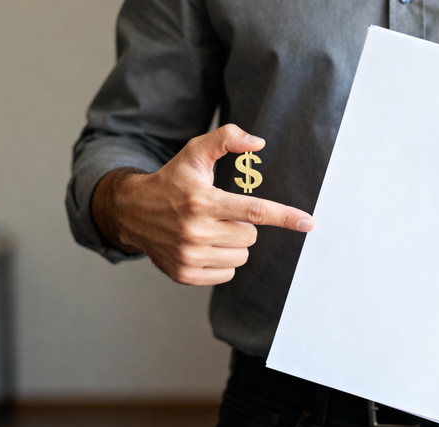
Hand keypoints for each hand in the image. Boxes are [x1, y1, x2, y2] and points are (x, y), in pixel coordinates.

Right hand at [92, 124, 314, 285]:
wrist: (130, 211)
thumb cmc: (171, 180)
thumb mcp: (194, 153)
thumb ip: (226, 139)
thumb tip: (259, 142)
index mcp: (203, 201)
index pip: (255, 211)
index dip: (285, 216)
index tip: (308, 223)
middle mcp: (195, 230)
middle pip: (250, 236)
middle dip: (242, 225)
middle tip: (219, 215)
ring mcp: (188, 255)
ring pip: (241, 258)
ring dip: (233, 245)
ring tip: (209, 230)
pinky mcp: (184, 274)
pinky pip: (226, 274)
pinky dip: (221, 262)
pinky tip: (202, 247)